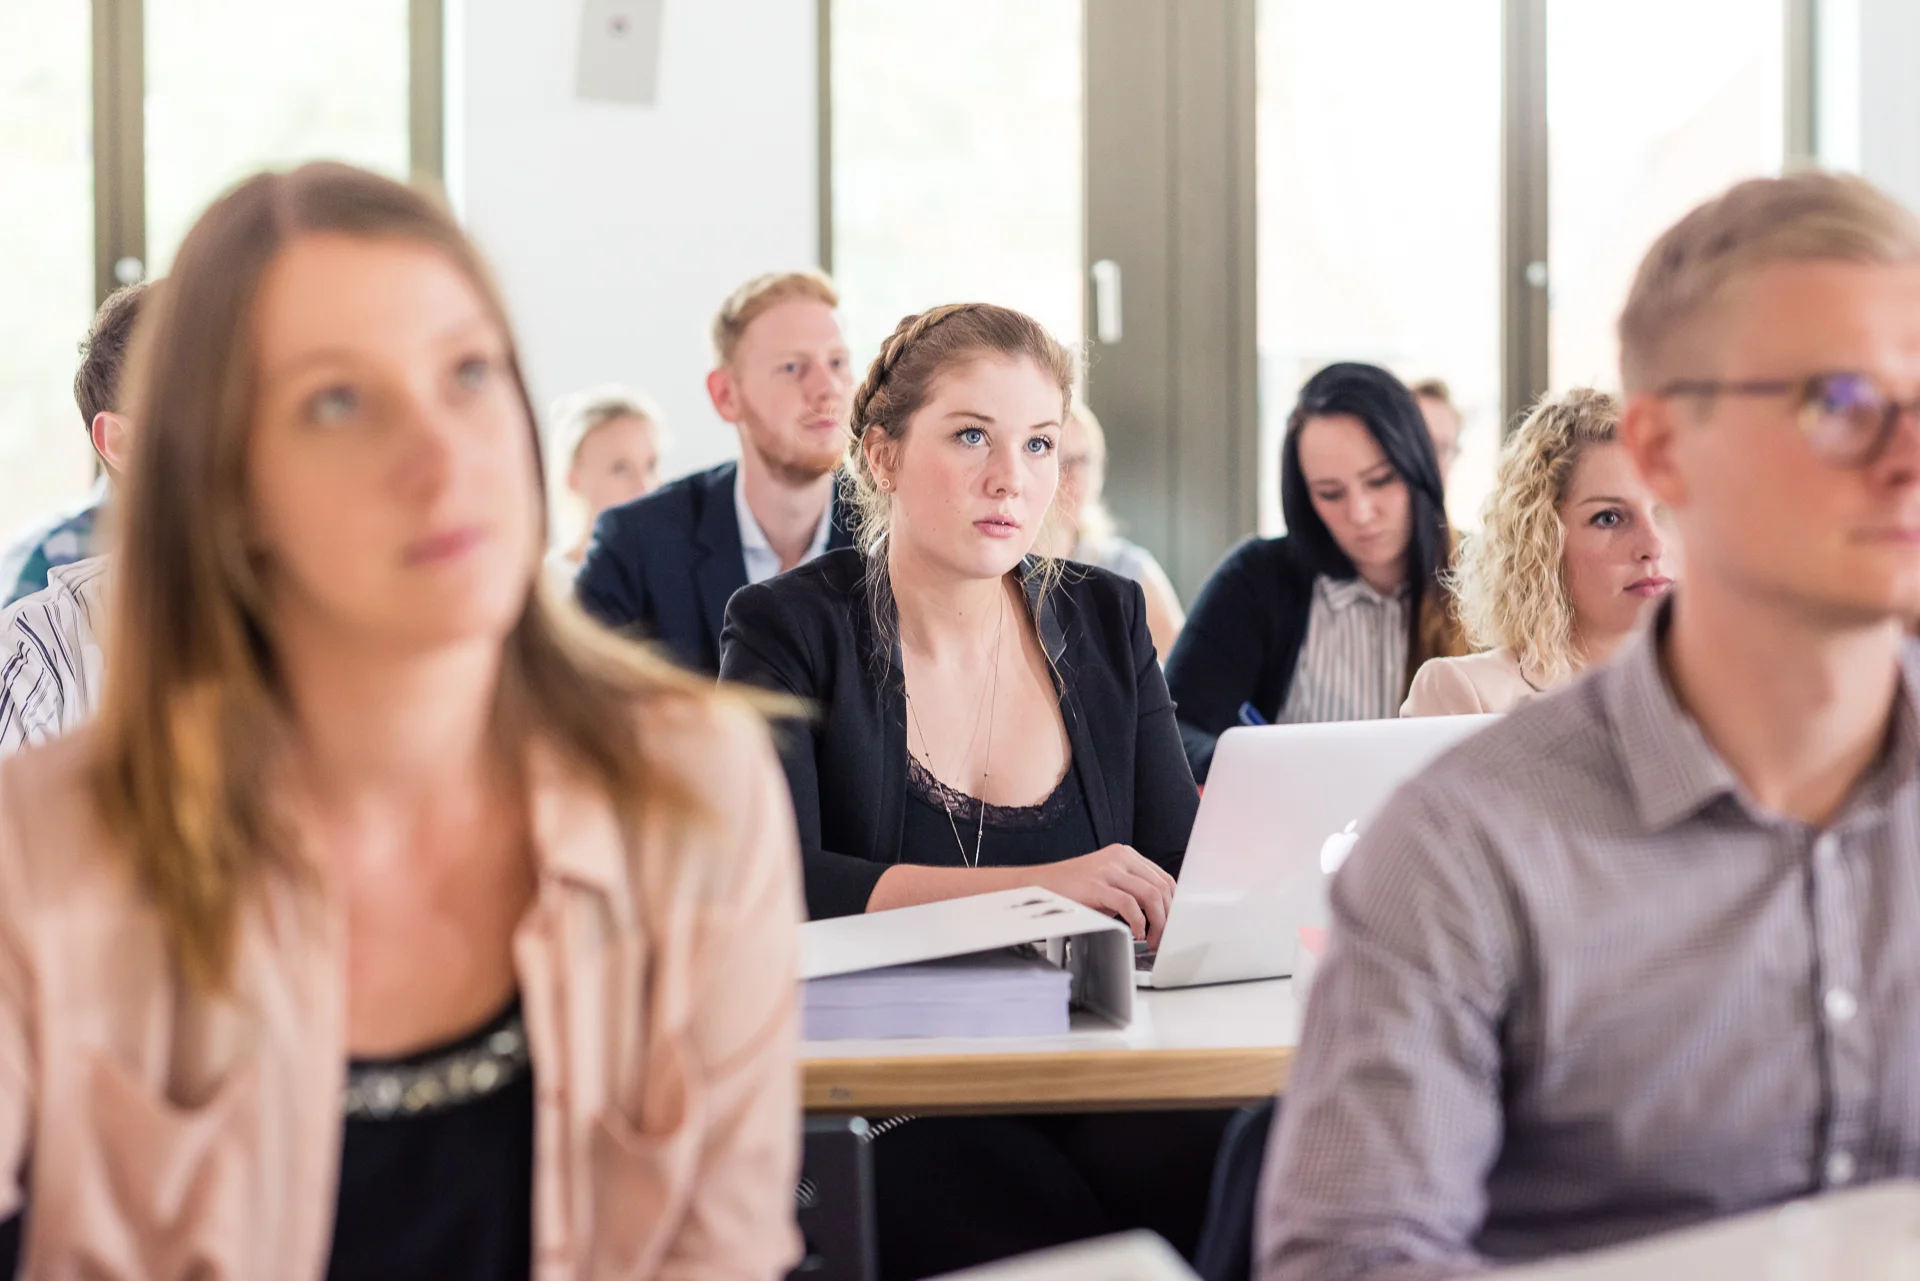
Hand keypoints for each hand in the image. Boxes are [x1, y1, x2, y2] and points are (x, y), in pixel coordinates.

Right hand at [1035, 844, 1177, 947]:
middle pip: (1162, 887)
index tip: (1173, 925)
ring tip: (1151, 940)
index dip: (1173, 905)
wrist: (1038, 885)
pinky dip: (1138, 923)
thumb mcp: (1108, 884)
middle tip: (1163, 938)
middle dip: (1168, 917)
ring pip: (1151, 895)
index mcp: (1126, 855)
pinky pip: (1129, 904)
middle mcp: (1120, 857)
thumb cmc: (1073, 889)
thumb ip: (1133, 892)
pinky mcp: (1096, 883)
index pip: (1165, 878)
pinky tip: (1135, 934)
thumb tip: (1161, 917)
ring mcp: (1108, 868)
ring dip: (1157, 923)